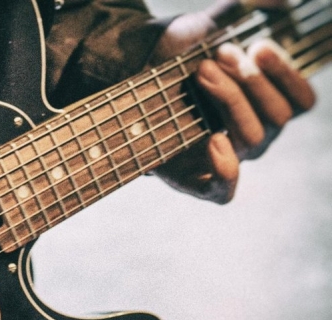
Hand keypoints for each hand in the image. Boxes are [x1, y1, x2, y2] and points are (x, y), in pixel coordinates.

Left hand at [151, 1, 315, 203]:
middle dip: (250, 81)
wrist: (128, 79)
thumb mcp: (210, 25)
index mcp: (267, 103)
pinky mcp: (194, 178)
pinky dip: (226, 169)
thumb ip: (244, 9)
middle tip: (218, 54)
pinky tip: (213, 139)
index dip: (287, 75)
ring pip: (253, 140)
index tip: (258, 45)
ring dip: (231, 101)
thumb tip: (283, 0)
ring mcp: (226, 158)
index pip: (301, 101)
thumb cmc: (176, 54)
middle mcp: (253, 133)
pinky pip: (224, 191)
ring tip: (201, 71)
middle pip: (277, 118)